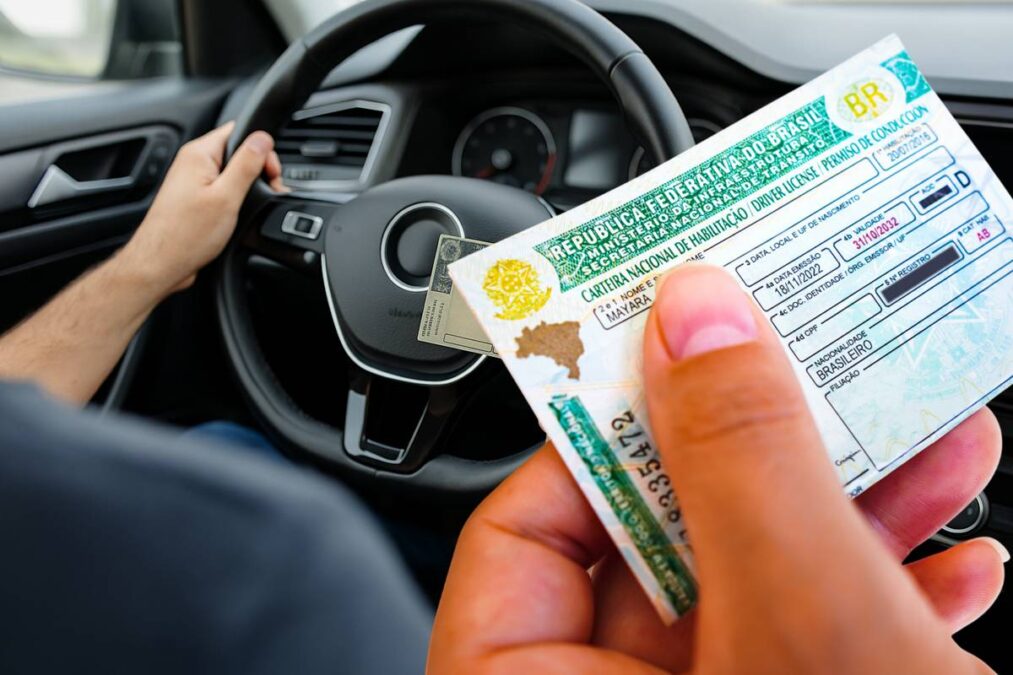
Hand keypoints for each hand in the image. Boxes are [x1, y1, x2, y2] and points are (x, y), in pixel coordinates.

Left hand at [120, 122, 285, 294]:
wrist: (162, 264)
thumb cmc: (185, 235)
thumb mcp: (226, 197)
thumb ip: (246, 164)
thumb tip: (262, 138)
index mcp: (198, 154)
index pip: (238, 131)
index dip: (261, 148)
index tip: (270, 171)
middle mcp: (194, 164)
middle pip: (238, 152)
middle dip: (258, 170)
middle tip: (268, 191)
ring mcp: (194, 182)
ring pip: (233, 173)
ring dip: (249, 187)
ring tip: (252, 206)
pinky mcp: (197, 199)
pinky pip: (224, 189)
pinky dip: (237, 199)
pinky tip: (240, 214)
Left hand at [429, 264, 1005, 672]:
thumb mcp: (802, 616)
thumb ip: (738, 458)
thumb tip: (695, 314)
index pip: (516, 533)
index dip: (594, 435)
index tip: (669, 361)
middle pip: (655, 538)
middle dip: (755, 445)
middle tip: (797, 360)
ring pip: (748, 580)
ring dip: (845, 504)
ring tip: (924, 434)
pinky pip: (807, 637)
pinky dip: (879, 592)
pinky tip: (953, 559)